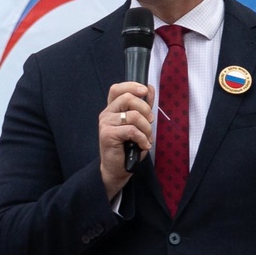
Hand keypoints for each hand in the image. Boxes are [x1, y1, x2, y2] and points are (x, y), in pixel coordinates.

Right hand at [97, 80, 153, 199]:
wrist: (117, 168)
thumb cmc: (128, 147)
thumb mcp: (139, 124)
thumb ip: (143, 106)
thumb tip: (149, 88)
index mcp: (112, 109)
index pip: (117, 88)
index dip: (132, 86)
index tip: (144, 91)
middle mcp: (107, 113)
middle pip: (127, 98)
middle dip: (145, 109)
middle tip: (150, 121)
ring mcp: (105, 124)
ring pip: (132, 115)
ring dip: (146, 127)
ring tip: (147, 137)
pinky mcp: (108, 135)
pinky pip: (131, 130)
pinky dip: (142, 138)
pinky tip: (143, 145)